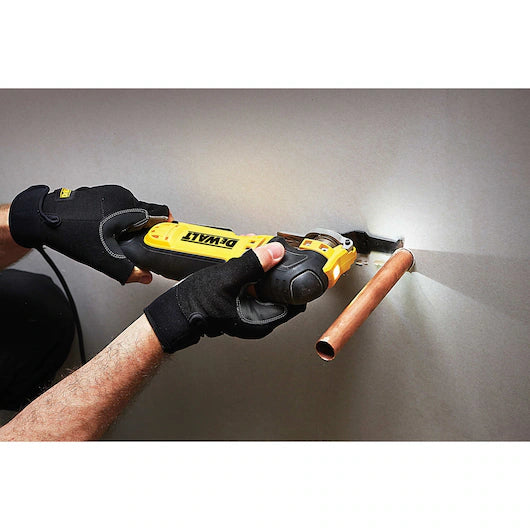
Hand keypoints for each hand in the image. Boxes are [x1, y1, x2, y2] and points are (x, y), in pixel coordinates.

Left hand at [9, 185, 170, 283]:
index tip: (165, 238)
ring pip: (132, 211)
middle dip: (144, 230)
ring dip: (130, 225)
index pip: (161, 213)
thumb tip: (145, 277)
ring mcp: (111, 192)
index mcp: (128, 206)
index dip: (165, 228)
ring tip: (116, 239)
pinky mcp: (102, 193)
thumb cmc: (71, 232)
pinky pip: (119, 207)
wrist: (43, 218)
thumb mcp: (103, 258)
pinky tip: (105, 231)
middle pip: (147, 214)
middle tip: (135, 245)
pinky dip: (118, 219)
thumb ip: (128, 270)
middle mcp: (122, 195)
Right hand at [144, 242, 305, 351]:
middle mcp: (257, 316)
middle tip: (268, 249)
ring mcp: (247, 307)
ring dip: (259, 263)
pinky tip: (239, 255)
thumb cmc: (195, 306)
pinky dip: (248, 267)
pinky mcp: (238, 299)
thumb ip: (253, 264)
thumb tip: (275, 252)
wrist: (172, 310)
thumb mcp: (227, 279)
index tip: (294, 262)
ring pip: (264, 281)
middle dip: (274, 266)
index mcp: (262, 319)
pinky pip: (250, 281)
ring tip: (250, 248)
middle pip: (279, 287)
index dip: (296, 281)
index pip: (295, 302)